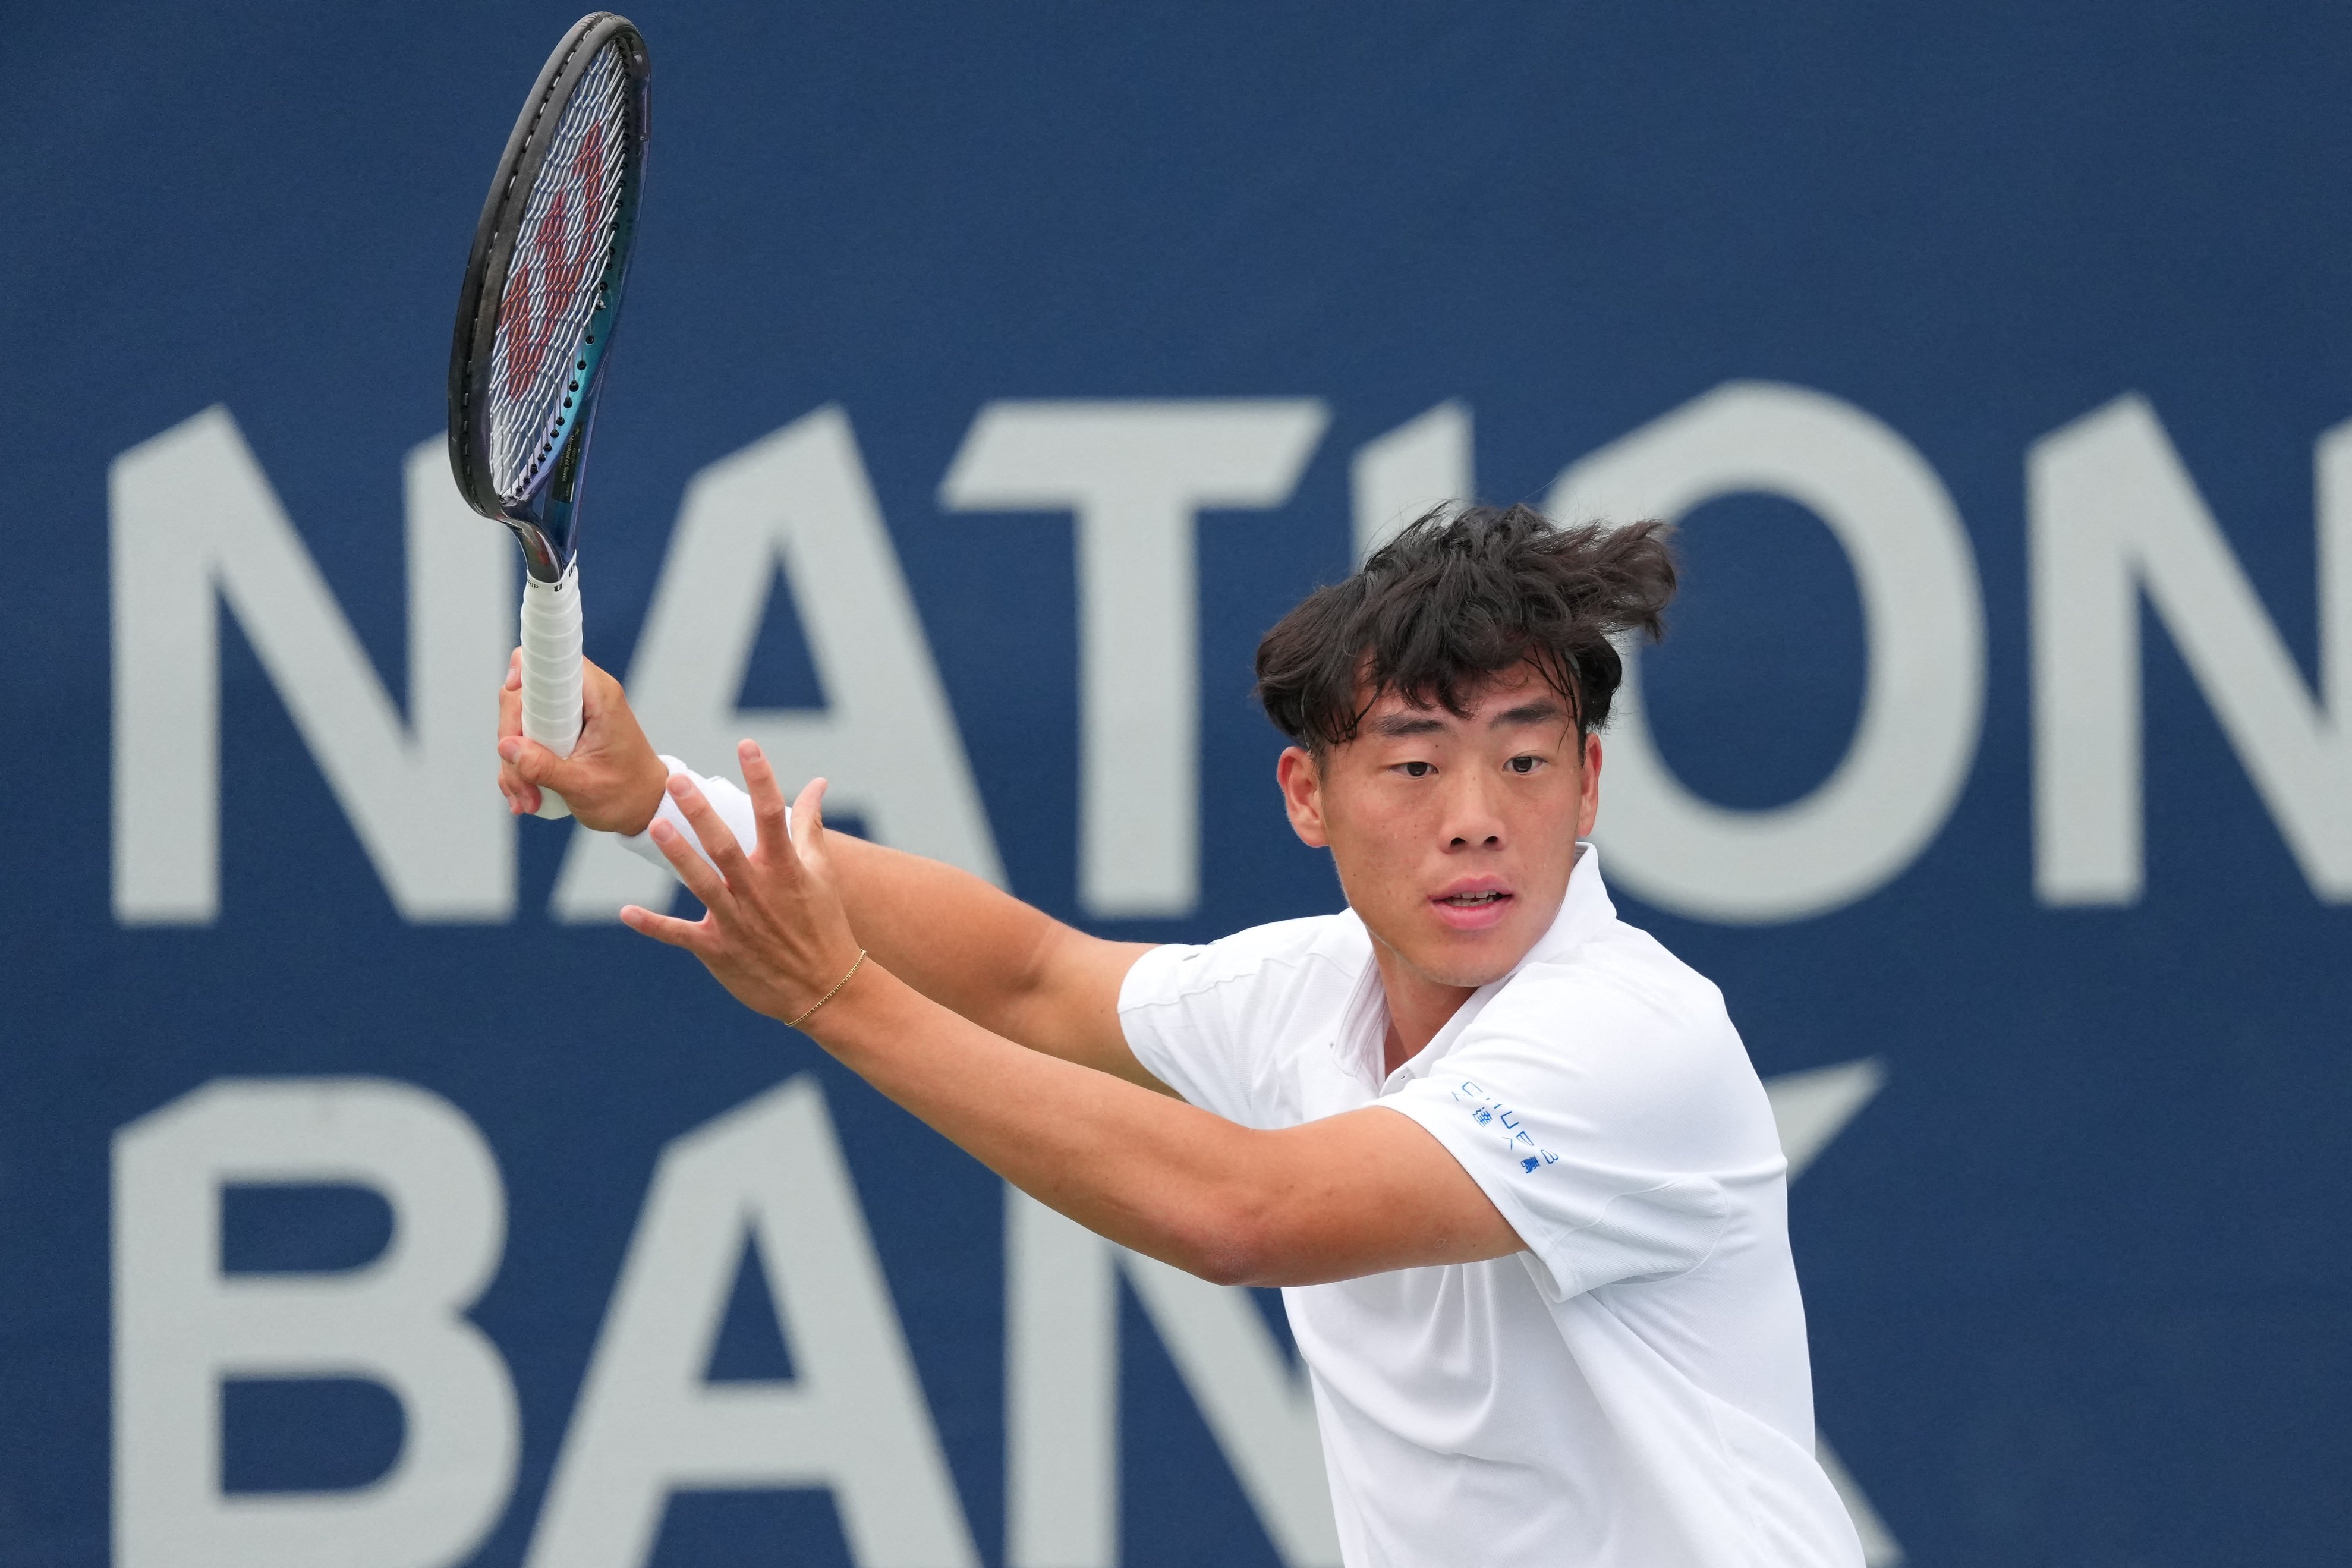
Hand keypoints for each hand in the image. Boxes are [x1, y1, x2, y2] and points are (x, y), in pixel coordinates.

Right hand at [495, 650, 669, 832]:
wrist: (644, 805)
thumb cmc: (626, 792)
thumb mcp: (583, 785)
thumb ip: (544, 767)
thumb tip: (507, 747)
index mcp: (599, 696)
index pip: (555, 659)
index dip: (527, 668)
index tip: (513, 689)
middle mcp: (582, 697)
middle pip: (524, 695)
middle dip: (513, 740)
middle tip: (522, 780)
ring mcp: (568, 713)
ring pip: (519, 721)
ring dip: (515, 763)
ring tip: (528, 799)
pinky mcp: (559, 730)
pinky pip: (525, 739)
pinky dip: (520, 767)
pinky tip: (526, 796)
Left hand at [618, 742, 868, 1027]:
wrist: (823, 987)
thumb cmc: (823, 922)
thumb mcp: (821, 872)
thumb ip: (810, 825)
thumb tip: (818, 783)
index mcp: (785, 868)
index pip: (772, 815)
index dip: (761, 778)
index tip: (747, 745)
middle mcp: (758, 891)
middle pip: (725, 845)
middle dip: (701, 812)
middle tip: (677, 780)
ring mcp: (737, 921)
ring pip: (701, 883)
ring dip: (677, 855)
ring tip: (655, 825)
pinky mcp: (719, 950)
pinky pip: (680, 935)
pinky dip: (653, 926)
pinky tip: (627, 912)